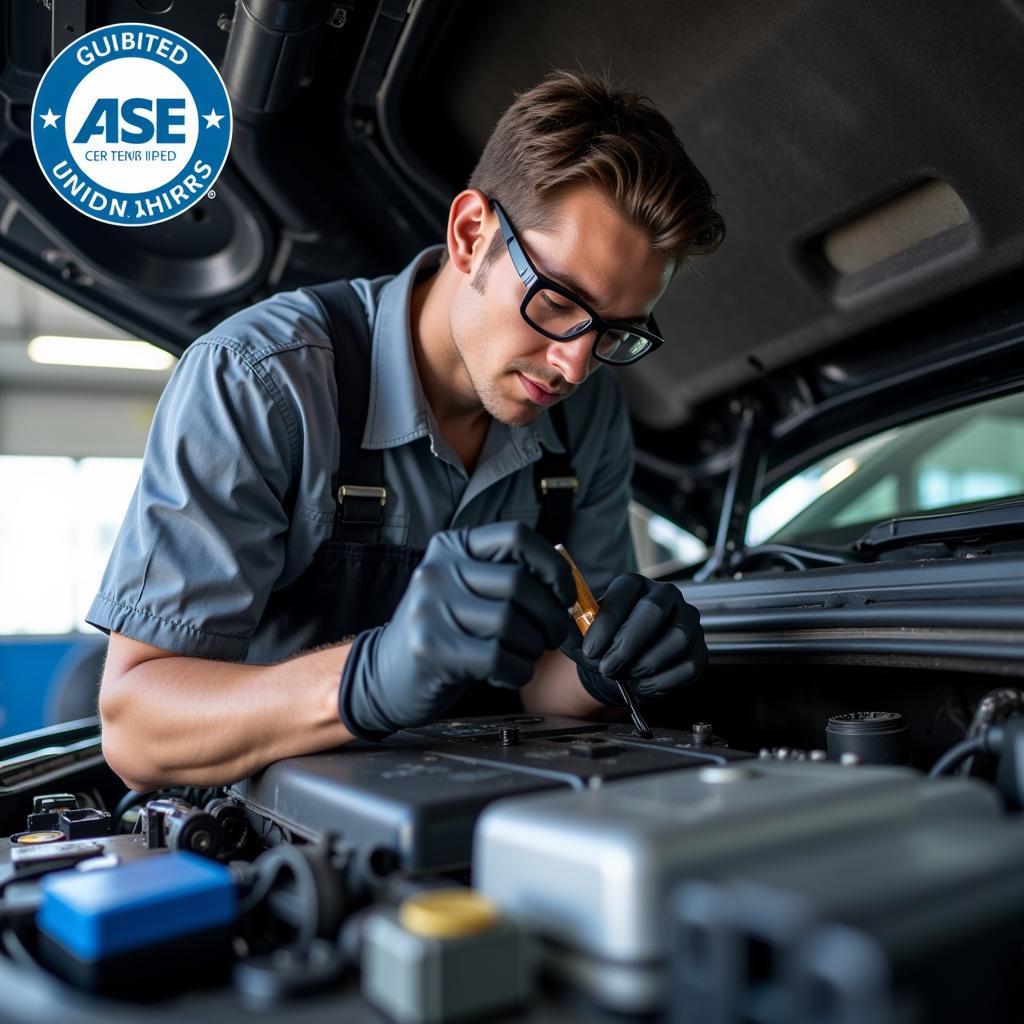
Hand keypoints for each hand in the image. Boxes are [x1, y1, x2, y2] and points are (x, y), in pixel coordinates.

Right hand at [338, 522, 574, 738]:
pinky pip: (499, 657)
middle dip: (551, 617)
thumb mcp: (467, 590)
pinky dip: (517, 670)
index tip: (564, 596)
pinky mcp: (431, 647)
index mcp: (452, 547)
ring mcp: (430, 607)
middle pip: (521, 583)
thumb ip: (508, 578)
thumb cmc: (445, 631)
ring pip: (513, 623)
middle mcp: (438, 570)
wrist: (384, 674)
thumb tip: (568, 586)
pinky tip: (509, 673)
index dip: (552, 566)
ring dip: (533, 648)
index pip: (516, 537)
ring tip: (525, 655)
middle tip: (553, 636)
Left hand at [561, 573, 707, 704]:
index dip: (606, 625)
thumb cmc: (605, 642)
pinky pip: (689, 665)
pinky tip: (644, 683)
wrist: (624, 663)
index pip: (623, 595)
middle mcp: (665, 595)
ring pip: (676, 639)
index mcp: (634, 584)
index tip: (591, 650)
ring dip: (646, 663)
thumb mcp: (582, 632)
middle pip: (654, 612)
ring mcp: (688, 620)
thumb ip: (570, 627)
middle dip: (627, 645)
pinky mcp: (701, 648)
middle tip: (608, 667)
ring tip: (627, 674)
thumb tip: (557, 621)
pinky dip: (664, 680)